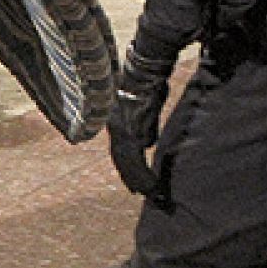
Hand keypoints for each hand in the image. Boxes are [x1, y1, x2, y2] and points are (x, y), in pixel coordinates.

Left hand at [107, 43, 174, 202]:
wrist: (143, 73)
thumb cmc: (148, 85)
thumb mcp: (146, 109)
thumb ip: (146, 127)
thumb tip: (149, 143)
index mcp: (116, 123)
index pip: (119, 151)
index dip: (124, 168)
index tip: (130, 182)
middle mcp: (115, 129)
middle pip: (121, 160)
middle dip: (130, 178)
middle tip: (139, 193)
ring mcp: (121, 132)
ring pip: (128, 164)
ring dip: (140, 181)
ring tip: (151, 194)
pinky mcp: (130, 133)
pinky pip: (135, 160)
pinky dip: (143, 175)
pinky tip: (151, 185)